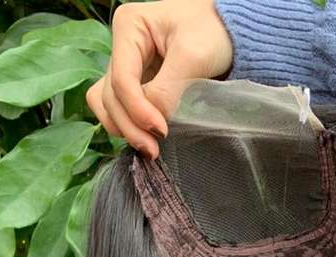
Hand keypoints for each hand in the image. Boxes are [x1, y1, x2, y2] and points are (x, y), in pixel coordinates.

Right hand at [86, 0, 232, 158]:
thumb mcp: (193, 55)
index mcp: (129, 27)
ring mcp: (124, 66)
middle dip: (130, 126)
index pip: (121, 79)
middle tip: (153, 151)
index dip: (137, 111)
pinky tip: (145, 136)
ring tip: (149, 147)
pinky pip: (117, 109)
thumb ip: (168, 89)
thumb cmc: (213, 32)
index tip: (162, 132)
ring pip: (107, 105)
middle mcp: (120, 46)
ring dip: (124, 129)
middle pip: (110, 96)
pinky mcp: (134, 84)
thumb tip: (153, 124)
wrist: (228, 32)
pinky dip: (127, 125)